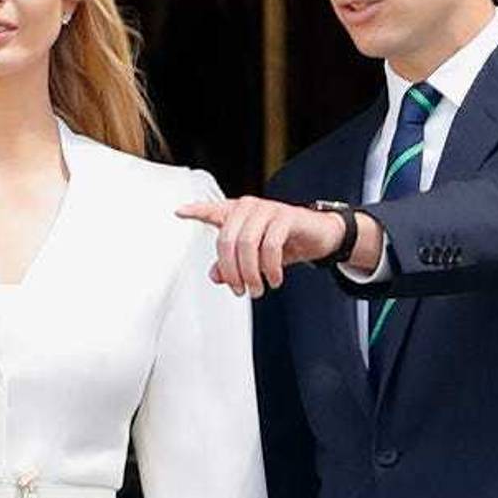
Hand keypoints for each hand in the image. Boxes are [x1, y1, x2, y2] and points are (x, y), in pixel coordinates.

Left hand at [177, 196, 358, 297]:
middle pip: (226, 241)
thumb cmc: (285, 242)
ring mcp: (267, 209)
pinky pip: (271, 245)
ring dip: (251, 273)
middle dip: (232, 271)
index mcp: (237, 214)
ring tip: (258, 288)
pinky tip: (275, 278)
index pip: (212, 211)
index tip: (178, 212)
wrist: (319, 235)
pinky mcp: (286, 217)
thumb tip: (215, 275)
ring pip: (247, 244)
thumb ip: (232, 265)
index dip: (195, 211)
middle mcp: (249, 208)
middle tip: (240, 290)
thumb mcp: (255, 258)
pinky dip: (271, 268)